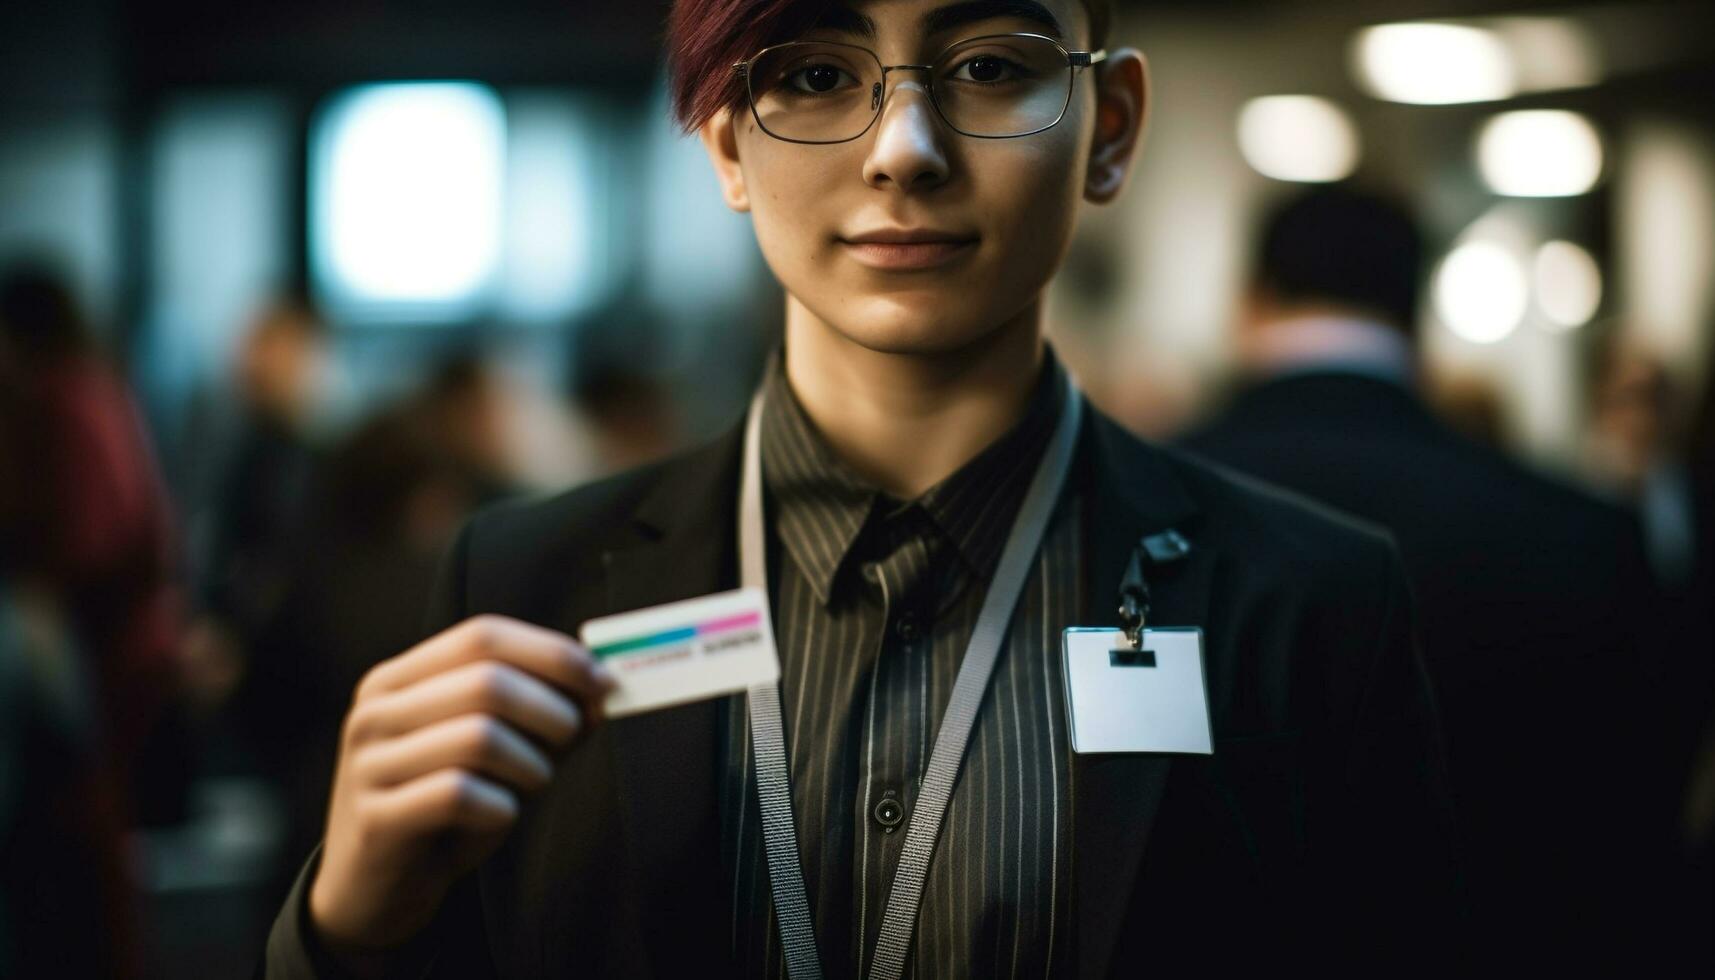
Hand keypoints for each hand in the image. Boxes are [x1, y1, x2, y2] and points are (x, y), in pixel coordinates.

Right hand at [307, 615, 615, 956]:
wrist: (373, 889)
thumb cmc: (442, 811)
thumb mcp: (491, 754)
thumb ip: (537, 716)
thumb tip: (600, 689)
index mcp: (399, 679)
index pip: (482, 636)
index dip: (551, 653)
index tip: (603, 680)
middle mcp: (376, 712)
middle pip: (486, 681)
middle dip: (552, 708)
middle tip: (576, 736)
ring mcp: (369, 764)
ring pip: (479, 737)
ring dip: (532, 763)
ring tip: (534, 783)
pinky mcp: (376, 818)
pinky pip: (458, 795)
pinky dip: (501, 805)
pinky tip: (502, 814)